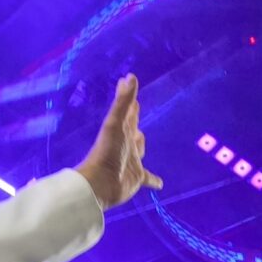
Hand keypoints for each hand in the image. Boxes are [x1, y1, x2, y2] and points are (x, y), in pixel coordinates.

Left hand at [75, 75, 159, 207]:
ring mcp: (131, 161)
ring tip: (142, 141)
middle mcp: (126, 144)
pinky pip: (148, 179)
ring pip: (138, 151)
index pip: (127, 111)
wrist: (101, 182)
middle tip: (136, 110)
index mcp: (121, 130)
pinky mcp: (137, 178)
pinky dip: (154, 180)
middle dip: (134, 121)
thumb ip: (124, 102)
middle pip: (133, 130)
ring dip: (141, 146)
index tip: (129, 84)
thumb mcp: (116, 123)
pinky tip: (160, 184)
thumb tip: (130, 76)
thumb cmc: (107, 151)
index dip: (129, 98)